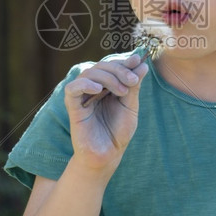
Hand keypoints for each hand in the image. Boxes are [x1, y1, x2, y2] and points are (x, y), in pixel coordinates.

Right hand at [63, 52, 148, 175]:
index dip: (124, 61)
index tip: (138, 60)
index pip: (112, 66)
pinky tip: (98, 89)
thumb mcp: (130, 106)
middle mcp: (93, 88)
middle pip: (101, 66)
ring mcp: (82, 97)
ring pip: (88, 73)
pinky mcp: (73, 107)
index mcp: (106, 86)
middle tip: (132, 80)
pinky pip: (72, 89)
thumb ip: (133, 86)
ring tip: (122, 91)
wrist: (109, 155)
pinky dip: (84, 84)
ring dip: (107, 77)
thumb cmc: (118, 132)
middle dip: (119, 69)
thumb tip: (142, 65)